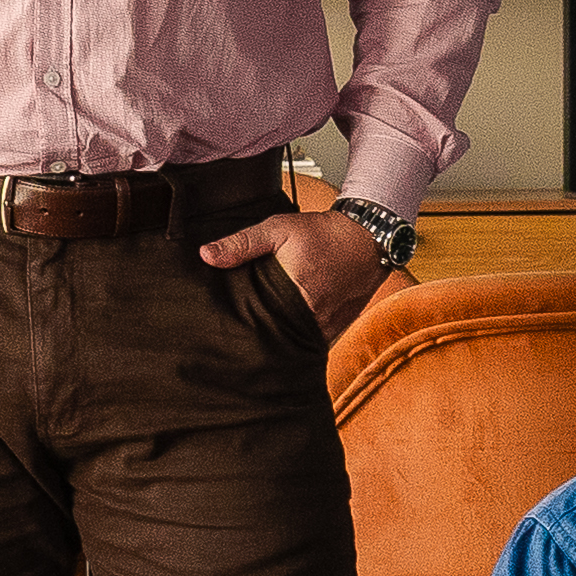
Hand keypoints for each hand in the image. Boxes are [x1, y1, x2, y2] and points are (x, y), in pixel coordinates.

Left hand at [199, 205, 385, 336]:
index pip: (260, 325)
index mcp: (294, 295)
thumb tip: (206, 255)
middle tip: (236, 345)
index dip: (243, 332)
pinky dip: (299, 343)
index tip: (226, 335)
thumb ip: (242, 243)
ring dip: (280, 345)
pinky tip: (285, 338)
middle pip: (277, 340)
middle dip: (259, 343)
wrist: (368, 238)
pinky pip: (313, 344)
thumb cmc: (323, 233)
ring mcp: (326, 326)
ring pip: (296, 346)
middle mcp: (312, 317)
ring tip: (258, 346)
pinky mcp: (336, 328)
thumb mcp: (278, 229)